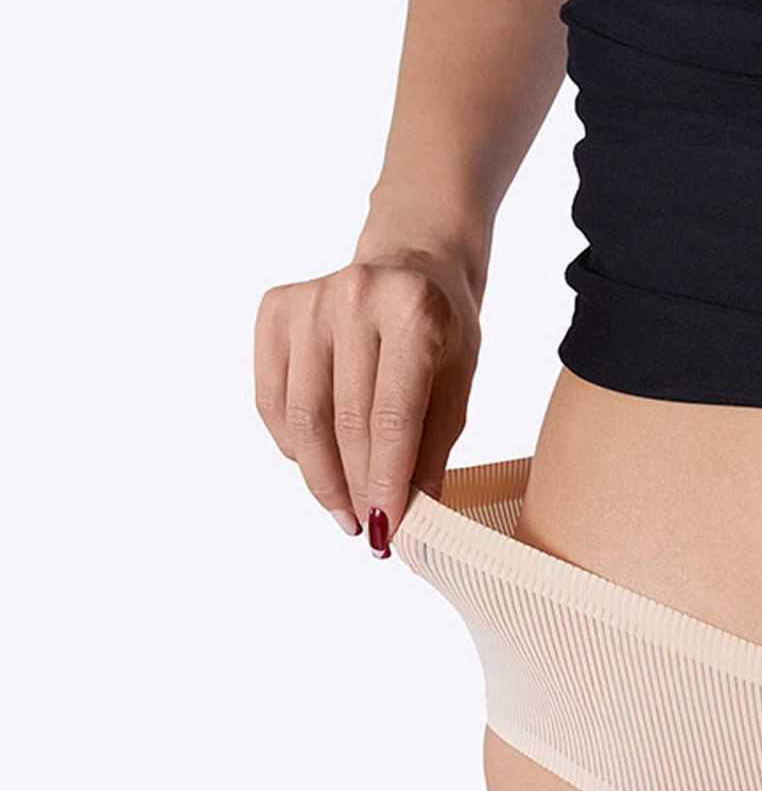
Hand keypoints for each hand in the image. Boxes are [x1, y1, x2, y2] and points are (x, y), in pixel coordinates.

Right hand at [254, 240, 481, 556]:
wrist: (412, 260)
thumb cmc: (441, 328)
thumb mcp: (458, 383)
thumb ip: (433, 449)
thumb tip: (410, 519)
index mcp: (413, 311)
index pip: (392, 417)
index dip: (387, 481)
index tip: (387, 530)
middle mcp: (354, 297)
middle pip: (344, 422)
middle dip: (355, 487)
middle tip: (367, 530)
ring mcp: (308, 300)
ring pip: (302, 418)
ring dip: (321, 478)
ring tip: (343, 511)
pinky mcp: (275, 309)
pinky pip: (273, 400)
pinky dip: (293, 445)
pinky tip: (318, 468)